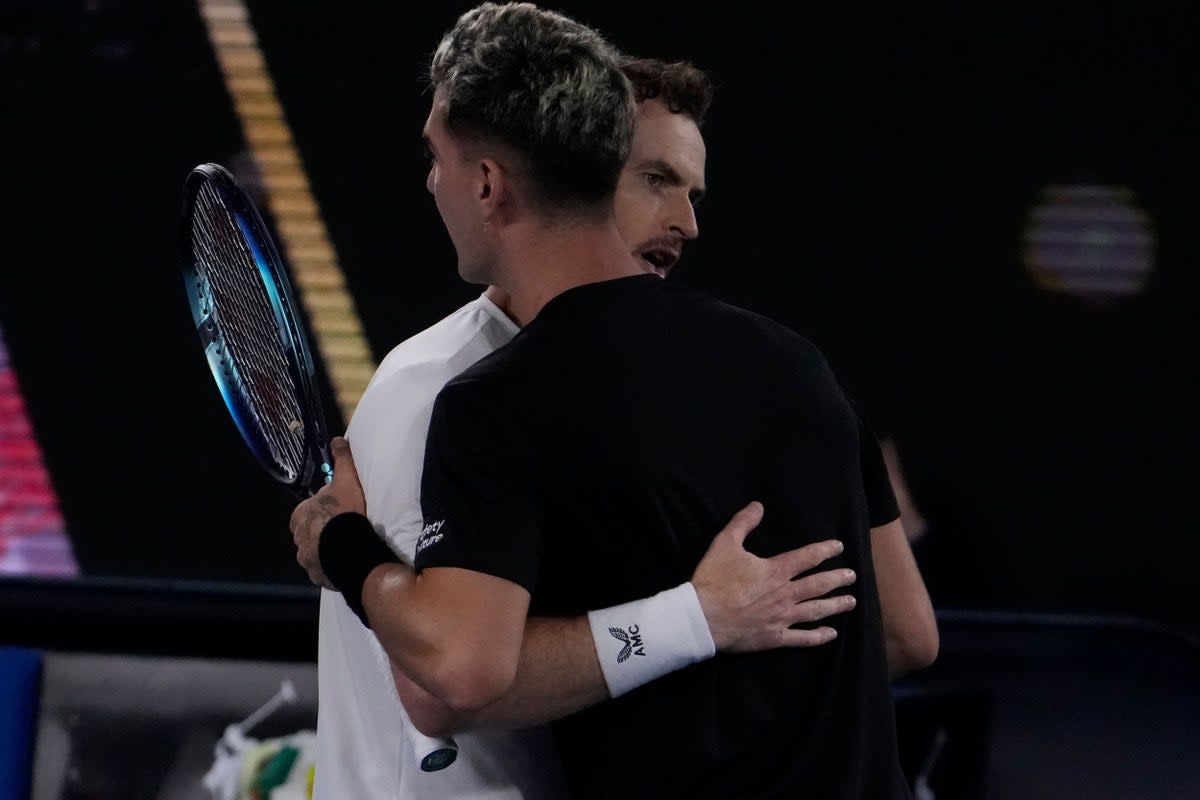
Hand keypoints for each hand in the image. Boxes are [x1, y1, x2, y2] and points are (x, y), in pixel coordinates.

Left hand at [289, 436, 365, 587]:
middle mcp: (298, 540)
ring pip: (316, 554)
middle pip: (309, 534)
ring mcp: (307, 560)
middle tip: (343, 530)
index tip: (337, 511)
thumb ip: (341, 461)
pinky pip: (325, 571)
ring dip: (326, 552)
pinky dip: (332, 568)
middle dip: (322, 532)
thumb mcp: (346, 481)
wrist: (349, 548)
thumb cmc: (344, 512)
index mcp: (300, 516)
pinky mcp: (318, 576)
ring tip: (346, 548)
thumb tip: (337, 439)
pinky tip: (346, 564)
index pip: (306, 512)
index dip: (321, 510)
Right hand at [691, 502, 856, 651]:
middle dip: (837, 579)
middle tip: (852, 576)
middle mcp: (785, 594)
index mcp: (776, 571)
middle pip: (818, 585)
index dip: (825, 551)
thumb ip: (743, 523)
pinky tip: (832, 634)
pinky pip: (803, 638)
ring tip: (851, 601)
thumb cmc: (714, 580)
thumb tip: (758, 506)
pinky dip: (819, 637)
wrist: (702, 617)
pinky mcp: (775, 637)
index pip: (807, 558)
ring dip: (835, 605)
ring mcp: (782, 617)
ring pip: (816, 610)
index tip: (838, 547)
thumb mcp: (724, 544)